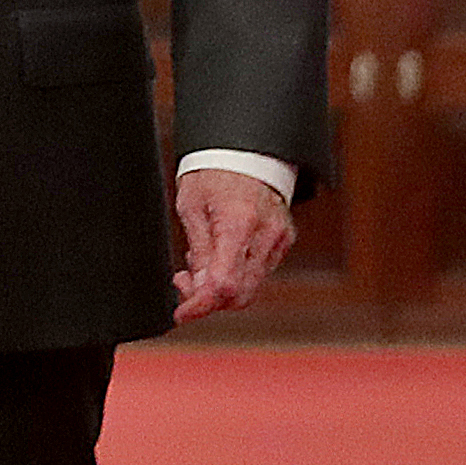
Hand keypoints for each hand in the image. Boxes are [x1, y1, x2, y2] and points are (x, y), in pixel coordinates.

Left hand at [171, 166, 293, 322]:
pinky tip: (219, 257)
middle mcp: (266, 235)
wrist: (246, 151)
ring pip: (251, 287)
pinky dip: (236, 274)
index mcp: (239, 224)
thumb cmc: (214, 173)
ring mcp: (279, 239)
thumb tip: (199, 290)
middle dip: (208, 298)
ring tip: (199, 263)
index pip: (224, 285)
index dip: (201, 305)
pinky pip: (259, 272)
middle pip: (240, 294)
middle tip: (184, 281)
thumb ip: (198, 252)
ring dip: (220, 287)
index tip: (182, 313)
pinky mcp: (283, 241)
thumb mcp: (190, 208)